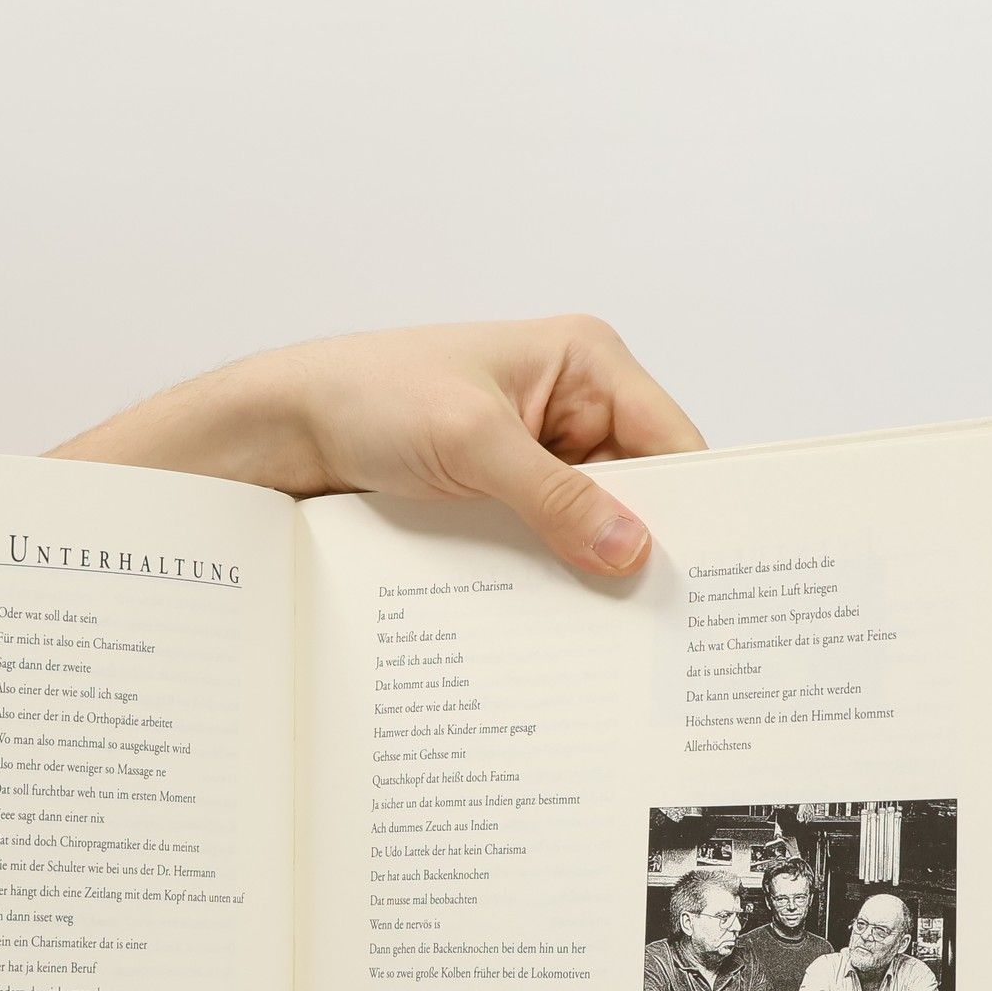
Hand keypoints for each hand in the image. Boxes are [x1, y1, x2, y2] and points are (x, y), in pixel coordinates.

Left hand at [47, 316, 705, 576]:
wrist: (286, 429)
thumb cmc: (372, 398)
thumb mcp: (473, 445)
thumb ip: (558, 499)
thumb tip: (632, 552)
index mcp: (586, 360)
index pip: (672, 441)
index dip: (693, 509)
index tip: (705, 577)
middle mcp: (573, 403)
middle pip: (641, 489)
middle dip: (642, 545)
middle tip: (661, 619)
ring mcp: (538, 453)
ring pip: (595, 523)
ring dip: (592, 567)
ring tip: (611, 629)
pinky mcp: (503, 493)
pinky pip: (549, 540)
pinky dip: (552, 573)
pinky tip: (556, 616)